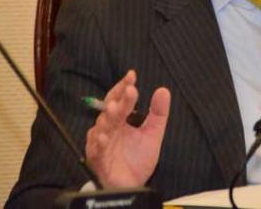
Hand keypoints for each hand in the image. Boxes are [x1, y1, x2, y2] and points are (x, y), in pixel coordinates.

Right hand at [85, 70, 170, 187]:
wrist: (132, 185)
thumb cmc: (137, 158)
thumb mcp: (152, 134)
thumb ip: (158, 113)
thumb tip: (163, 90)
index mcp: (120, 120)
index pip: (119, 99)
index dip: (124, 87)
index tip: (132, 75)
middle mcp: (108, 128)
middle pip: (111, 110)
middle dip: (118, 99)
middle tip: (128, 90)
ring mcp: (101, 143)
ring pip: (102, 127)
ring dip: (108, 117)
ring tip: (115, 108)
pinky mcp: (98, 160)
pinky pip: (97, 150)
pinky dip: (100, 142)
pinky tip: (106, 136)